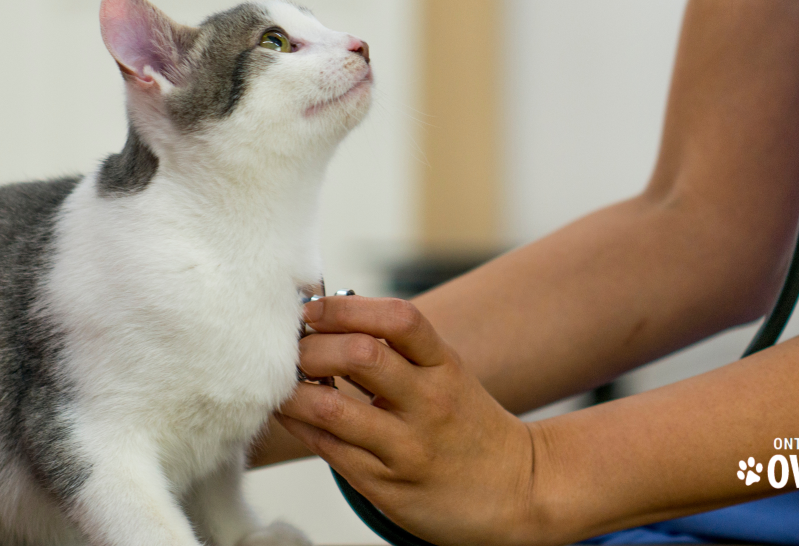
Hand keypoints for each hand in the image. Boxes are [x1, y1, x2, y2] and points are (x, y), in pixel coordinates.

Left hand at [277, 295, 546, 545]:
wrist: (518, 491)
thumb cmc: (468, 425)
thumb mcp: (447, 375)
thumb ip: (398, 351)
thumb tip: (329, 320)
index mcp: (445, 366)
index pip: (399, 319)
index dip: (347, 307)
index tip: (314, 309)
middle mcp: (430, 403)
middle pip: (361, 355)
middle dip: (312, 347)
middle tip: (290, 350)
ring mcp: (408, 447)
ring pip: (333, 408)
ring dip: (293, 390)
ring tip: (280, 383)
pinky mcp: (388, 487)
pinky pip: (330, 450)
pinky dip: (300, 425)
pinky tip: (291, 413)